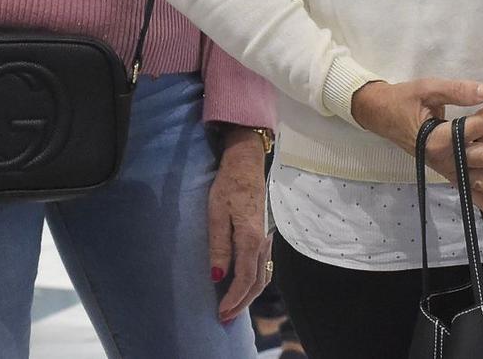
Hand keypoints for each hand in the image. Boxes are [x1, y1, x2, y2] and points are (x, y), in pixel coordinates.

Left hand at [206, 131, 269, 324]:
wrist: (246, 165)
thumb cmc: (228, 187)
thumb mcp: (216, 214)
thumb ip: (218, 246)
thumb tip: (217, 276)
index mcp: (251, 239)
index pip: (245, 278)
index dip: (233, 299)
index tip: (220, 312)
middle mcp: (262, 242)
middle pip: (258, 282)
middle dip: (242, 303)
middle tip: (225, 318)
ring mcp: (266, 238)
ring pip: (263, 275)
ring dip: (249, 295)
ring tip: (232, 307)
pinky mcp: (264, 234)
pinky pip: (262, 265)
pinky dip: (253, 282)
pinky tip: (242, 285)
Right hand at [349, 79, 482, 221]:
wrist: (379, 115)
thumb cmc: (403, 99)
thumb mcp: (427, 88)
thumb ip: (456, 90)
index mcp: (438, 137)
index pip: (475, 125)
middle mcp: (443, 158)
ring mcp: (444, 168)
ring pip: (477, 180)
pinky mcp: (445, 170)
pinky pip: (465, 188)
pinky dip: (479, 202)